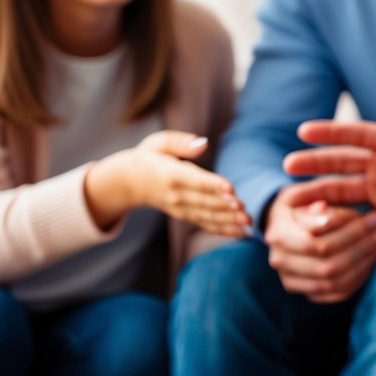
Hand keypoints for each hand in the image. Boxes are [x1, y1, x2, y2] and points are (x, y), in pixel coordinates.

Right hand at [85, 131, 249, 237]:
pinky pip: (204, 224)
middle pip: (204, 202)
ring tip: (247, 223)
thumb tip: (203, 144)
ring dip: (228, 221)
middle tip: (245, 210)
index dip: (213, 185)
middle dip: (226, 207)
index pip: (194, 181)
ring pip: (206, 216)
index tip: (231, 189)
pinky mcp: (184, 215)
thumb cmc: (147, 158)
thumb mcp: (158, 143)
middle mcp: (175, 195)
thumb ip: (180, 142)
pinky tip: (241, 233)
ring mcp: (179, 208)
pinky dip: (222, 229)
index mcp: (171, 174)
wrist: (127, 183)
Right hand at [264, 184, 375, 302]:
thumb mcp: (305, 193)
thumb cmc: (301, 202)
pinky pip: (338, 293)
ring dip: (366, 263)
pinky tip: (375, 257)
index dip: (351, 232)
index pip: (318, 242)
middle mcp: (281, 262)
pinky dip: (360, 277)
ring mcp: (292, 281)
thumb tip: (323, 212)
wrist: (286, 224)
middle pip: (329, 265)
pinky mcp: (307, 293)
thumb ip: (316, 200)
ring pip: (335, 282)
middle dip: (364, 247)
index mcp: (278, 235)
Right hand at [281, 119, 375, 233]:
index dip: (330, 133)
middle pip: (341, 165)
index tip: (303, 131)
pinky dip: (340, 222)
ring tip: (292, 201)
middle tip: (288, 166)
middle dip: (315, 165)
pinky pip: (359, 220)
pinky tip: (319, 226)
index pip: (355, 135)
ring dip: (319, 196)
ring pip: (344, 193)